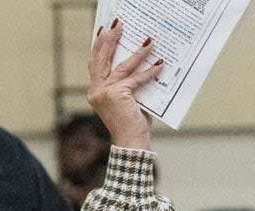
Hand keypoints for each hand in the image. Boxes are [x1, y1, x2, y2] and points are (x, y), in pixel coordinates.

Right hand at [87, 19, 163, 148]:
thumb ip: (129, 85)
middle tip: (118, 25)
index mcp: (95, 91)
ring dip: (136, 52)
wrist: (131, 142)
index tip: (103, 31)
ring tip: (147, 41)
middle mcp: (96, 90)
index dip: (99, 46)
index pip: (95, 63)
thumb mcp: (127, 100)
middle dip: (110, 40)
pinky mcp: (118, 95)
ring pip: (121, 66)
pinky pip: (136, 79)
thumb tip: (142, 65)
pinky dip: (149, 71)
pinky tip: (159, 63)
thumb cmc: (131, 124)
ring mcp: (105, 92)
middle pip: (102, 59)